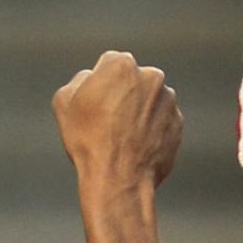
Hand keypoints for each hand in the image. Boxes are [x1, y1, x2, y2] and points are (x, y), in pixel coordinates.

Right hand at [53, 51, 182, 189]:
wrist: (119, 179)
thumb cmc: (88, 140)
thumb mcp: (64, 101)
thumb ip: (80, 79)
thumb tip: (92, 78)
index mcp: (122, 65)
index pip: (109, 64)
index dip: (100, 83)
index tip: (96, 102)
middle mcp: (152, 77)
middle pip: (133, 80)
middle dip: (124, 94)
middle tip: (109, 120)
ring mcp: (169, 101)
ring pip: (149, 100)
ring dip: (139, 111)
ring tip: (122, 137)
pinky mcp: (178, 124)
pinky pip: (161, 121)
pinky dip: (152, 129)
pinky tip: (137, 146)